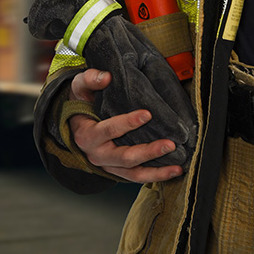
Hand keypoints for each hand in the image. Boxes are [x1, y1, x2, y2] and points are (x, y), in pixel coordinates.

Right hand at [67, 68, 183, 182]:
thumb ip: (90, 79)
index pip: (108, 130)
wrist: (76, 123)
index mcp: (87, 135)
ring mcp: (109, 165)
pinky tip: (175, 171)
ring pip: (133, 173)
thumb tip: (106, 77)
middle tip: (169, 144)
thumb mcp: (79, 88)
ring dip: (156, 171)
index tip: (147, 114)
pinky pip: (138, 177)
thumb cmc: (81, 103)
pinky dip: (156, 176)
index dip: (127, 123)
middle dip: (148, 152)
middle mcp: (97, 154)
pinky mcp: (119, 170)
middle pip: (124, 157)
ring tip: (177, 167)